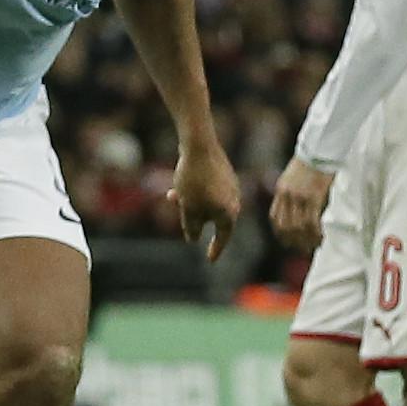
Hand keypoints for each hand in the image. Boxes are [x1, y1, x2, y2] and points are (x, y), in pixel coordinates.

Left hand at [168, 141, 242, 262]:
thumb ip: (192, 227)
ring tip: (172, 195)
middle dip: (194, 217)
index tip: (211, 260)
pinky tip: (179, 184)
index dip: (215, 249)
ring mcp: (231, 186)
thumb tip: (193, 238)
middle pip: (213, 218)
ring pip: (208, 202)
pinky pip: (210, 190)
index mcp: (229, 212)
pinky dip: (196, 192)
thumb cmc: (193, 180)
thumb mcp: (188, 208)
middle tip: (179, 210)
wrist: (199, 145)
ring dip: (191, 203)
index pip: (223, 237)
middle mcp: (234, 200)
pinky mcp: (224, 173)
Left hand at [271, 158, 334, 251]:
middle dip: (294, 241)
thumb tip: (298, 207)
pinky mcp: (312, 197)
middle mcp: (287, 195)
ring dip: (306, 239)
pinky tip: (321, 237)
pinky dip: (315, 233)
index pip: (275, 218)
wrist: (319, 147)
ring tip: (315, 245)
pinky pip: (311, 221)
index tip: (288, 242)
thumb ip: (292, 191)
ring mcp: (299, 197)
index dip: (280, 233)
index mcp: (281, 190)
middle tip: (304, 248)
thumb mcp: (293, 176)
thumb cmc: (312, 160)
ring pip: (298, 227)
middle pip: (285, 226)